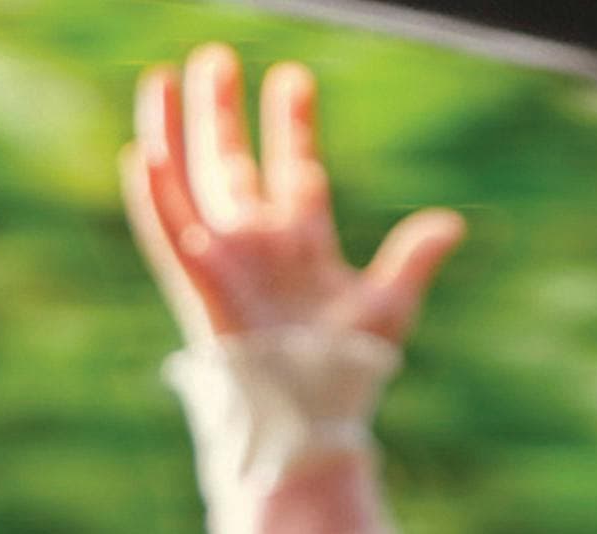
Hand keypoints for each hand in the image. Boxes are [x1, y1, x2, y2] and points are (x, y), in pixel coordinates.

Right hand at [122, 43, 466, 349]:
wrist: (311, 414)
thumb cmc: (347, 370)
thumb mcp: (389, 304)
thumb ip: (413, 258)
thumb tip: (453, 223)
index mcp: (300, 245)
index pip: (292, 167)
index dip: (292, 123)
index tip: (294, 78)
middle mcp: (257, 244)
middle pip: (233, 162)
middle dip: (223, 111)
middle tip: (217, 56)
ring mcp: (224, 259)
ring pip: (191, 180)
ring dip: (178, 131)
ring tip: (167, 76)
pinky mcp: (197, 280)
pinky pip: (166, 228)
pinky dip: (153, 193)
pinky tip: (142, 150)